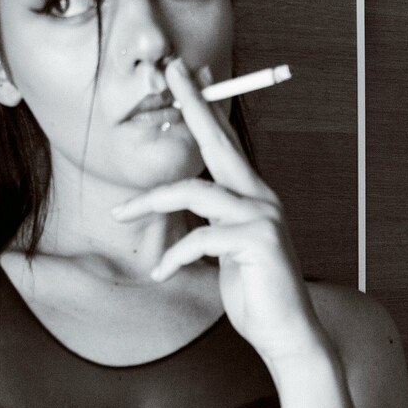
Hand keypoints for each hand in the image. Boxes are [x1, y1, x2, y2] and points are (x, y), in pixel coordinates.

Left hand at [112, 57, 326, 368]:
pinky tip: (160, 274)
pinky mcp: (255, 242)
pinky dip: (172, 256)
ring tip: (120, 215)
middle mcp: (262, 199)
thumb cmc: (256, 294)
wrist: (287, 334)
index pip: (227, 143)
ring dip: (150, 202)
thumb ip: (214, 224)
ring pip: (194, 192)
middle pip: (220, 142)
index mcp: (254, 197)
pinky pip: (198, 237)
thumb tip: (189, 207)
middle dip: (193, 104)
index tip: (189, 75)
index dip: (206, 108)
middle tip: (170, 73)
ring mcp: (262, 217)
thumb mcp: (228, 251)